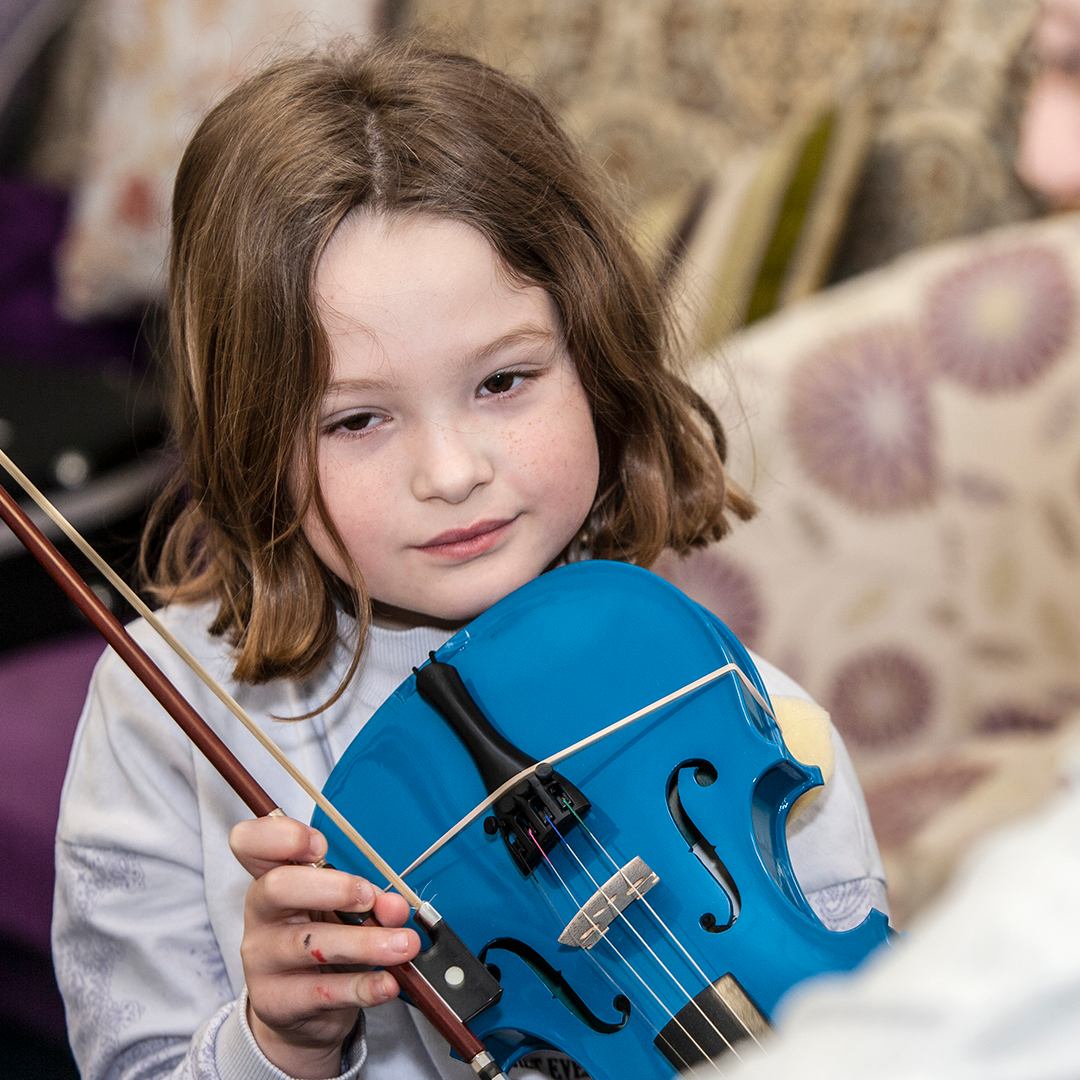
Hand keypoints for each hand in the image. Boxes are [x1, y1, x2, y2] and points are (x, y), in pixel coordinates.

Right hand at [230, 815, 419, 1078]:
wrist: (301, 1007)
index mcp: (271, 875)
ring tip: (403, 945)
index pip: (250, 842)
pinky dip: (362, 986)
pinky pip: (322, 992)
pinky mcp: (277, 1001)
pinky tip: (388, 982)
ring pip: (309, 944)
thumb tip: (395, 906)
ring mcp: (262, 959)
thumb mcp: (343, 909)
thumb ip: (371, 900)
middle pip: (277, 887)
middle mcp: (261, 913)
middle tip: (370, 897)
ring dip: (364, 943)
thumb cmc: (322, 936)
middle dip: (331, 887)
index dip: (279, 836)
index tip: (320, 844)